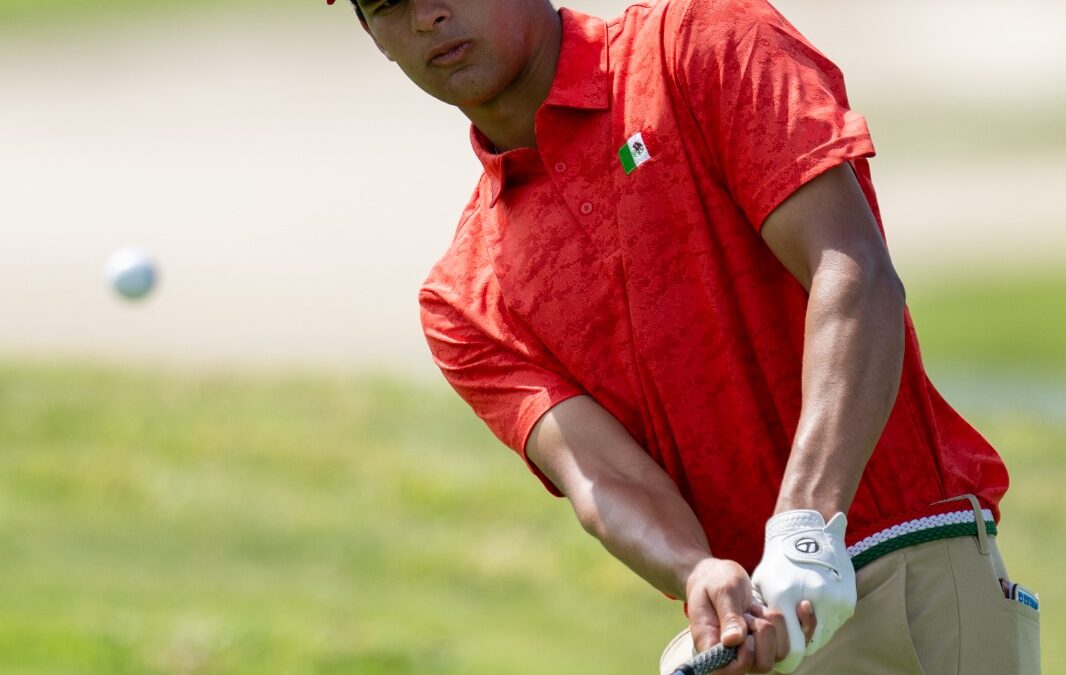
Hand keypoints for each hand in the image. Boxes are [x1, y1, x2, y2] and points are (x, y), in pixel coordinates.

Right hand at [684, 558, 814, 673]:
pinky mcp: (767, 643)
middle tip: (748, 612)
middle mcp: (732, 655)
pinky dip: (801, 623)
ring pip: (780, 653)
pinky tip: (801, 606)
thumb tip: (733, 641)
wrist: (718, 575)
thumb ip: (728, 616)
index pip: (732, 671)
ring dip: (774, 625)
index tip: (745, 627)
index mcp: (711, 646)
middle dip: (763, 633)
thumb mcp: (720, 591)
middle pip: (763, 664)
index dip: (745, 656)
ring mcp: (752, 651)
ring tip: (755, 609)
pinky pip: (794, 643)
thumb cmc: (713, 581)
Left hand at [751, 510, 855, 672]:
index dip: (787, 654)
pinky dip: (827, 619)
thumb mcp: (762, 584)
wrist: (808, 533)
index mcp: (785, 597)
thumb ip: (763, 614)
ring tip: (803, 611)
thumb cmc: (778, 562)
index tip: (783, 652)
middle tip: (793, 630)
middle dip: (801, 641)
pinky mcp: (846, 601)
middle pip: (811, 645)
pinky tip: (816, 602)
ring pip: (824, 635)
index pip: (792, 647)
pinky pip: (836, 623)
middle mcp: (813, 602)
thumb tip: (761, 641)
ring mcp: (833, 602)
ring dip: (815, 630)